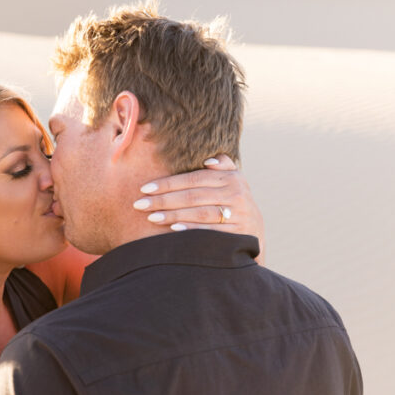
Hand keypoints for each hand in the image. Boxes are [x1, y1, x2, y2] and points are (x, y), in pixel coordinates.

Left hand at [133, 155, 265, 264]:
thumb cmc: (234, 202)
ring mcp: (238, 214)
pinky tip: (173, 230)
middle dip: (163, 200)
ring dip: (173, 215)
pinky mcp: (238, 234)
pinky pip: (211, 231)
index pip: (193, 179)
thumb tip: (208, 160)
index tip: (144, 188)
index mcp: (231, 178)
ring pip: (200, 213)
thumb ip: (223, 165)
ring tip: (151, 217)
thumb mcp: (234, 180)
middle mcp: (236, 194)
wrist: (255, 232)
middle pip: (192, 196)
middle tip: (139, 204)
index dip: (168, 183)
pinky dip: (192, 229)